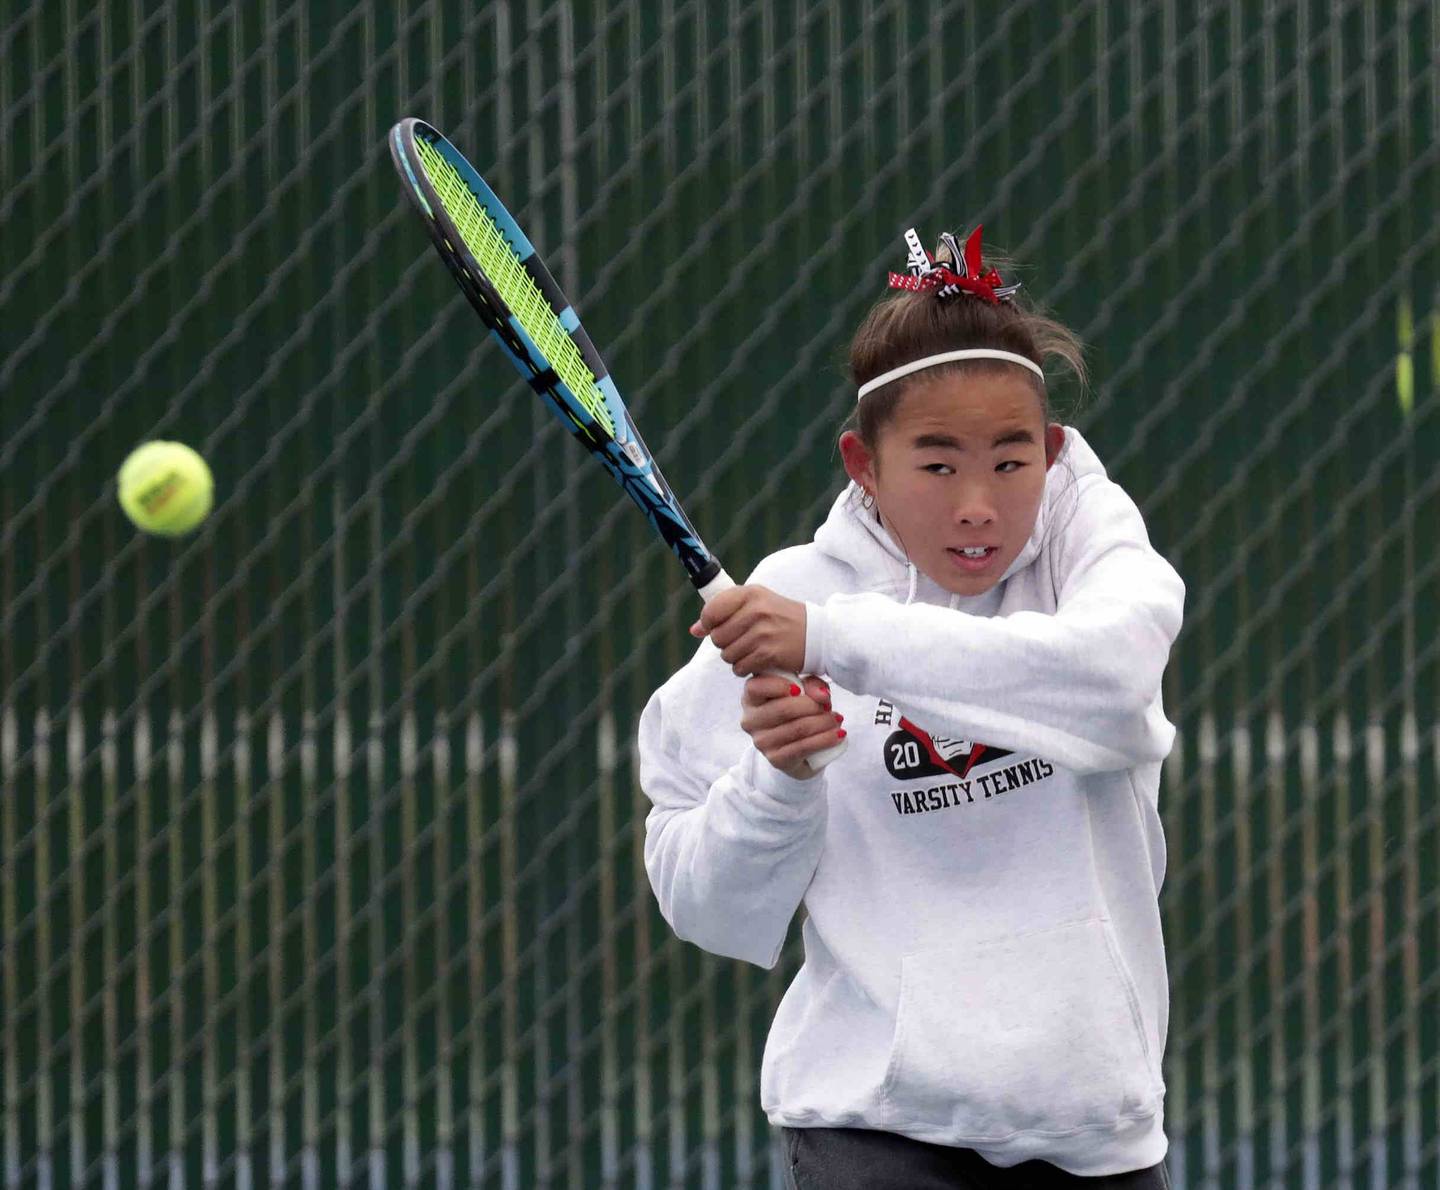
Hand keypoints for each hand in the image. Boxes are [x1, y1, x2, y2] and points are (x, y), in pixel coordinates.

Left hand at [688, 584, 806, 676]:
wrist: (818, 634)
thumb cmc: (782, 618)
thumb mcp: (756, 604)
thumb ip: (724, 613)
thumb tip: (694, 630)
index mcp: (750, 593)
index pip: (711, 610)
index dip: (708, 623)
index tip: (717, 627)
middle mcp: (756, 610)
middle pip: (717, 637)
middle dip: (724, 644)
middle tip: (740, 641)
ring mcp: (763, 632)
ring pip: (727, 655)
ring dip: (735, 657)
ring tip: (750, 650)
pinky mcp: (769, 653)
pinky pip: (740, 667)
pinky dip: (745, 668)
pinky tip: (757, 660)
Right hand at [739, 674, 843, 779]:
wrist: (798, 748)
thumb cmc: (798, 709)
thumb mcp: (805, 690)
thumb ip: (812, 684)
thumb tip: (821, 696)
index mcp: (751, 697)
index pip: (755, 687)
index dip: (779, 685)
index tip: (799, 688)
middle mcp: (750, 720)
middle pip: (783, 709)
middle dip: (812, 706)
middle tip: (828, 707)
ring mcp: (762, 742)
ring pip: (797, 728)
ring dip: (823, 723)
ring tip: (837, 719)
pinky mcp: (776, 760)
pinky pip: (803, 747)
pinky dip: (825, 740)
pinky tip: (838, 735)